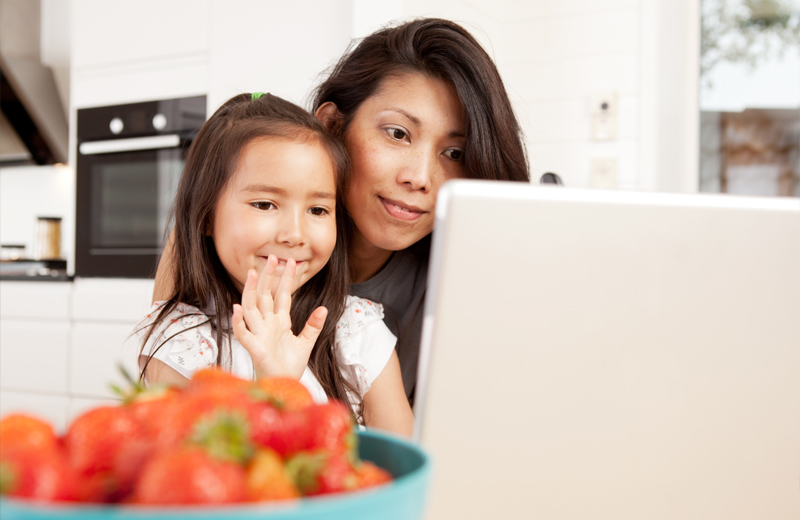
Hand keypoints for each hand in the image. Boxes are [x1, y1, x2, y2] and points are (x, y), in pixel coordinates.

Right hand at [232, 255, 327, 379]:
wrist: (285, 385)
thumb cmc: (290, 366)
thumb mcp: (306, 342)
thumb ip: (313, 326)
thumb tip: (324, 308)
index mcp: (279, 322)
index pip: (282, 295)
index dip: (286, 279)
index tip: (292, 262)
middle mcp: (267, 325)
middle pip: (265, 296)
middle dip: (268, 277)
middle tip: (272, 257)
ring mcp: (259, 334)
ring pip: (251, 308)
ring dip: (250, 291)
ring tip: (252, 273)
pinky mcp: (254, 348)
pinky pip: (243, 333)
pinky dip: (239, 322)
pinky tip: (237, 308)